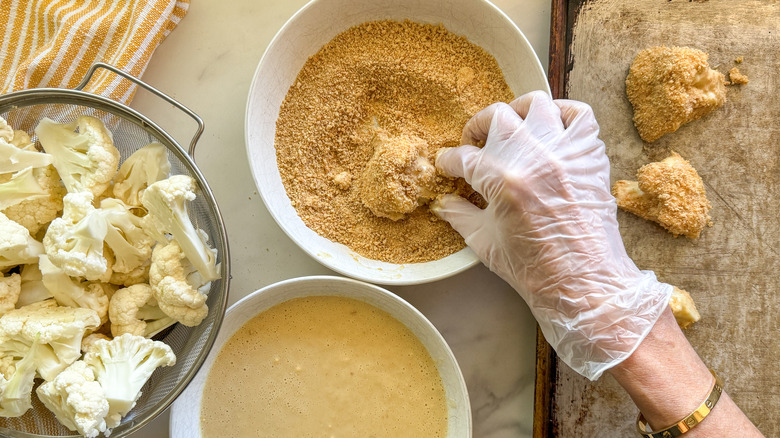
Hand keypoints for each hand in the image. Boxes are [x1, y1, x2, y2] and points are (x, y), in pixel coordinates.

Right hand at [432, 91, 671, 379]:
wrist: (584, 283)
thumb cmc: (533, 269)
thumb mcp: (483, 242)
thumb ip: (459, 215)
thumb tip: (442, 201)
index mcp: (500, 180)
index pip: (463, 157)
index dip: (449, 162)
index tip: (447, 165)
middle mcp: (532, 157)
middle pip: (495, 118)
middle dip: (477, 128)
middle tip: (475, 144)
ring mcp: (564, 152)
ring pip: (536, 104)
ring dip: (517, 112)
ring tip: (511, 127)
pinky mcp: (590, 155)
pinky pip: (579, 114)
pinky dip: (563, 113)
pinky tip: (550, 127)